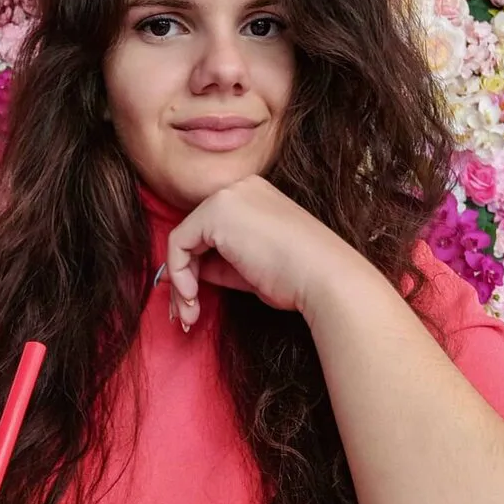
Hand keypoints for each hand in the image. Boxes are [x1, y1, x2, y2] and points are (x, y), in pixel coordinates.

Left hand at [162, 175, 363, 329]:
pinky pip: (178, 243)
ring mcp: (227, 196)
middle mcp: (239, 189)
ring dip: (180, 282)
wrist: (324, 277)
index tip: (194, 301)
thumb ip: (217, 265)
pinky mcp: (216, 211)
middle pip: (194, 234)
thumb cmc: (297, 279)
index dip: (195, 268)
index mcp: (254, 197)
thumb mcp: (249, 270)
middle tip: (186, 314)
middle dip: (183, 277)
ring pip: (183, 240)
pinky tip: (193, 296)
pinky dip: (179, 274)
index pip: (211, 232)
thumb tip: (181, 274)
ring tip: (190, 314)